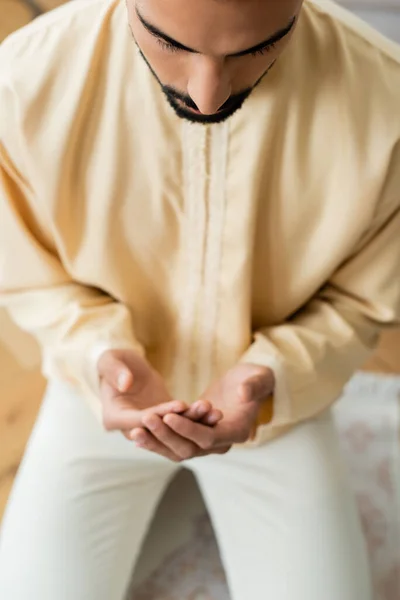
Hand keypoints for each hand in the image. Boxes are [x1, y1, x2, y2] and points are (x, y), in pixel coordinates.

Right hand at [97, 349, 221, 442]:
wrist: (124, 369)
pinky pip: (180, 423)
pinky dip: (195, 419)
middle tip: (203, 409)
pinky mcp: (164, 423)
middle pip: (158, 432)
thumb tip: (125, 383)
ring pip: (173, 432)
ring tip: (212, 410)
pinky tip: (213, 412)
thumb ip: (115, 371)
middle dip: (182, 423)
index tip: (178, 405)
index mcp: (113, 418)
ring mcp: (149, 428)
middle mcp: (130, 430)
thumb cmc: (112, 363)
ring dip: (193, 422)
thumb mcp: (110, 360)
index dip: (158, 414)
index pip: (137, 421)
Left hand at [130, 364, 274, 459]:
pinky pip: (174, 444)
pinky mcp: (196, 437)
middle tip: (146, 419)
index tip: (168, 416)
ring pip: (179, 451)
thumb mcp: (259, 377)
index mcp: (238, 431)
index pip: (208, 438)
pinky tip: (137, 434)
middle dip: (166, 436)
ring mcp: (208, 443)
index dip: (188, 429)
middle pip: (190, 449)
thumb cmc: (256, 378)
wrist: (250, 385)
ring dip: (157, 442)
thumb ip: (253, 385)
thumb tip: (244, 394)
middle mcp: (223, 444)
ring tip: (135, 432)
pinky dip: (157, 440)